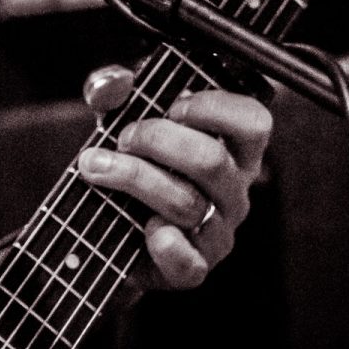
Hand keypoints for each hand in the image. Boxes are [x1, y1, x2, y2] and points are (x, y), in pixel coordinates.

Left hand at [75, 64, 271, 289]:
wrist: (106, 226)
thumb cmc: (131, 162)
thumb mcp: (120, 117)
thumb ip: (113, 90)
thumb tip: (112, 81)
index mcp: (232, 151)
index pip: (252, 123)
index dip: (215, 108)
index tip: (173, 105)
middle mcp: (233, 192)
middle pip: (211, 160)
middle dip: (158, 139)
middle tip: (123, 137)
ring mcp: (217, 232)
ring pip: (187, 202)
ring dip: (134, 177)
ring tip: (97, 165)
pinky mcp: (192, 267)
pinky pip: (189, 261)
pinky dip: (166, 244)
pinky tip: (144, 227)